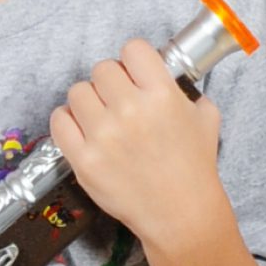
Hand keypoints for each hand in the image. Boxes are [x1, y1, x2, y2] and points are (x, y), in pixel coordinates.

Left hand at [49, 38, 222, 253]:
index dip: (134, 60)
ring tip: (101, 117)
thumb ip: (186, 92)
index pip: (133, 49)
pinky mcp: (84, 160)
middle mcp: (130, 110)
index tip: (135, 72)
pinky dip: (68, 121)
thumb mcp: (205, 119)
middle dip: (111, 82)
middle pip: (102, 68)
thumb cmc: (194, 169)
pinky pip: (59, 121)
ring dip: (89, 101)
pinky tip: (82, 129)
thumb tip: (171, 74)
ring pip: (78, 91)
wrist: (180, 216)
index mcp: (161, 94)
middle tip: (119, 99)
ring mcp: (104, 136)